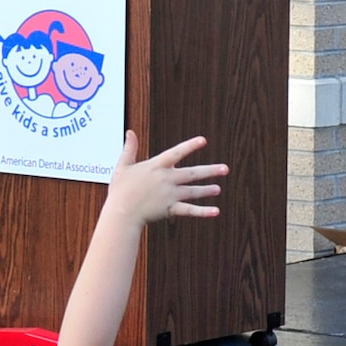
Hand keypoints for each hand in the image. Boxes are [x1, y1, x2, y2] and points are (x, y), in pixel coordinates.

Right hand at [102, 132, 225, 227]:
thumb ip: (129, 149)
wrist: (121, 213)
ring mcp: (170, 194)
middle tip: (225, 169)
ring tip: (218, 189)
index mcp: (156, 166)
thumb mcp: (122, 166)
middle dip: (210, 171)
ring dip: (207, 190)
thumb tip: (130, 132)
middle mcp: (166, 179)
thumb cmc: (120, 190)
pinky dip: (203, 211)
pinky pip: (189, 210)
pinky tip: (216, 211)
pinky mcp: (170, 209)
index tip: (203, 140)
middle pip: (192, 173)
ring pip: (193, 191)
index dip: (190, 146)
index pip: (176, 153)